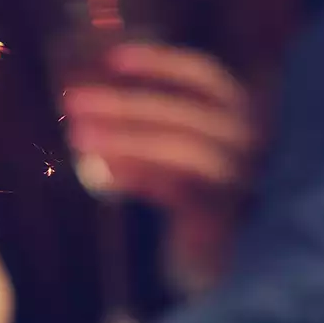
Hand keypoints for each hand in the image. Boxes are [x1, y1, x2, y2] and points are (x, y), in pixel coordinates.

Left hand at [64, 42, 259, 287]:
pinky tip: (104, 173)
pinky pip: (177, 188)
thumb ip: (145, 131)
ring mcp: (241, 176)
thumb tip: (87, 105)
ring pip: (181, 147)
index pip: (205, 76)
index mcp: (241, 116)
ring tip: (76, 135)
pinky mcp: (224, 213)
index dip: (160, 63)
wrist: (223, 262)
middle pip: (183, 111)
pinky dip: (138, 175)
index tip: (112, 60)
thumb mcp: (170, 158)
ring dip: (124, 137)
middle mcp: (251, 140)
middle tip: (72, 101)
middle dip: (123, 103)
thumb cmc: (193, 200)